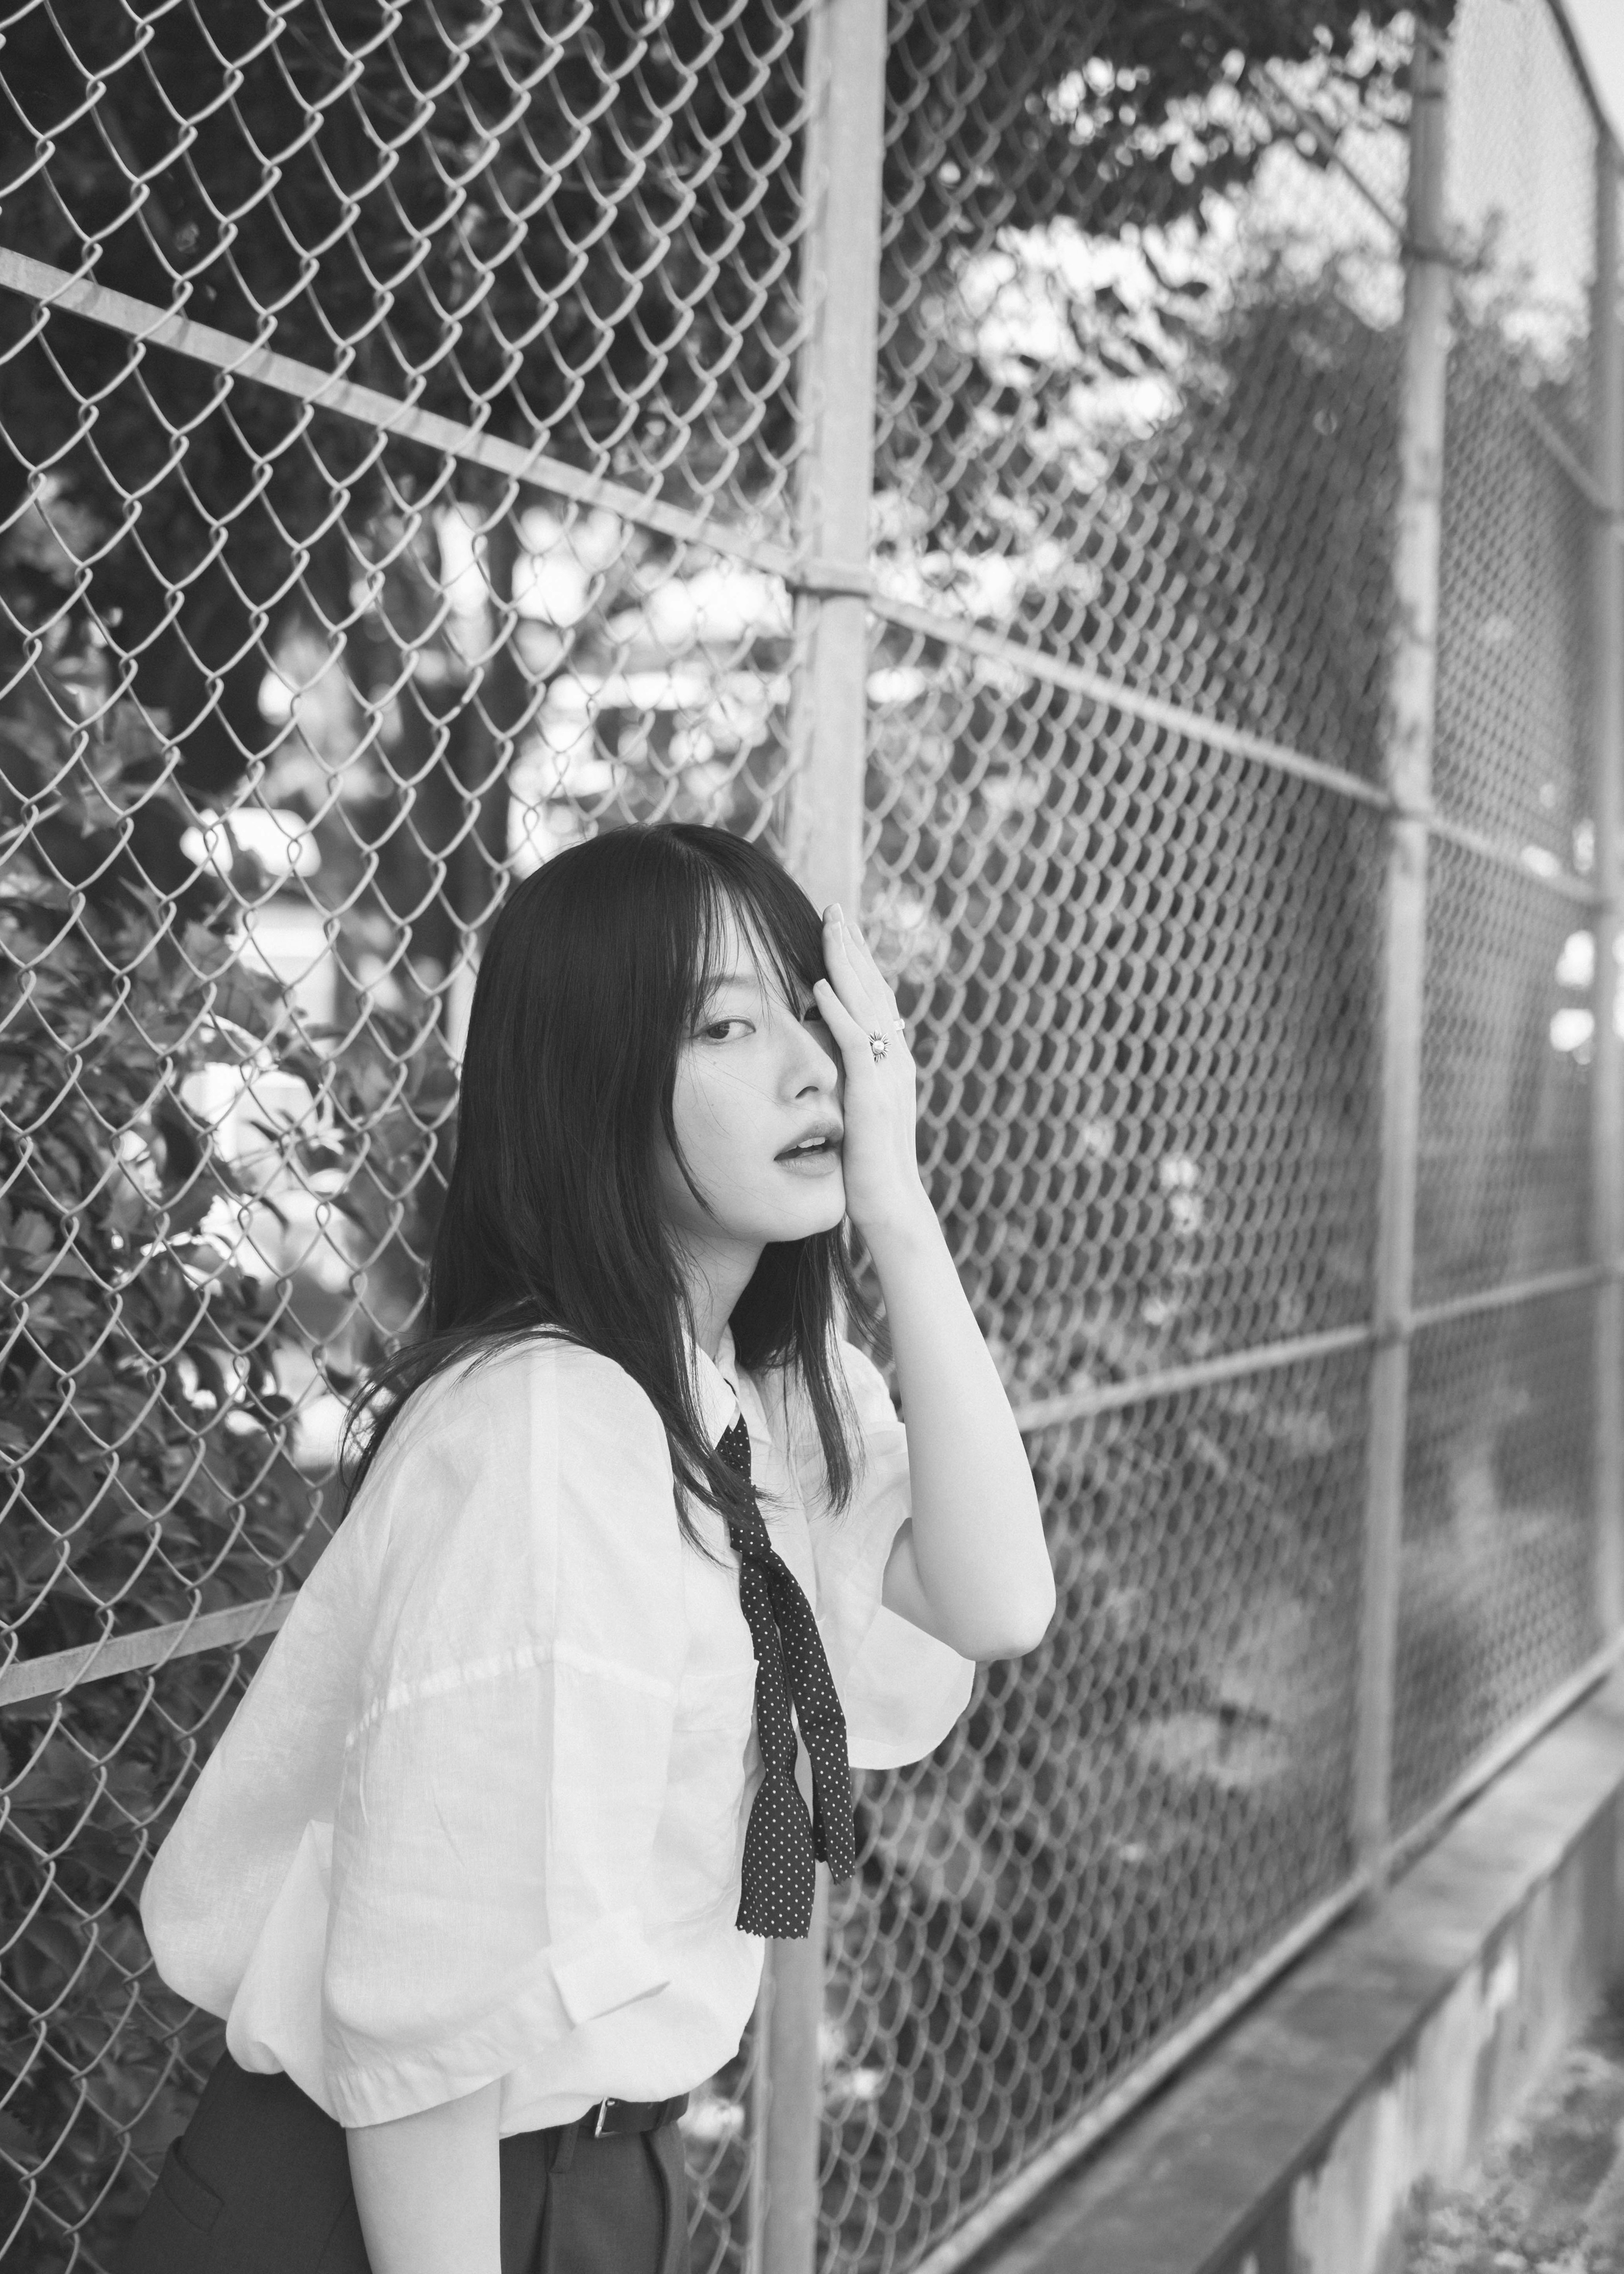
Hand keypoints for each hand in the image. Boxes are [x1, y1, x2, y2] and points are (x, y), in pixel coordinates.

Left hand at [813, 906, 930, 1244]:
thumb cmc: (870, 1167)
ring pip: (868, 1007)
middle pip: (875, 990)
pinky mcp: (872, 1098)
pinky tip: (817, 988)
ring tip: (828, 929)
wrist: (893, 1208)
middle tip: (834, 909)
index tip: (839, 928)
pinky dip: (837, 1013)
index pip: (876, 999)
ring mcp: (888, 1077)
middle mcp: (897, 1060)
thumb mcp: (858, 1109)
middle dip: (854, 948)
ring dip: (846, 965)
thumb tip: (826, 1053)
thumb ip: (850, 1078)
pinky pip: (856, 1045)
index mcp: (894, 1061)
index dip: (858, 962)